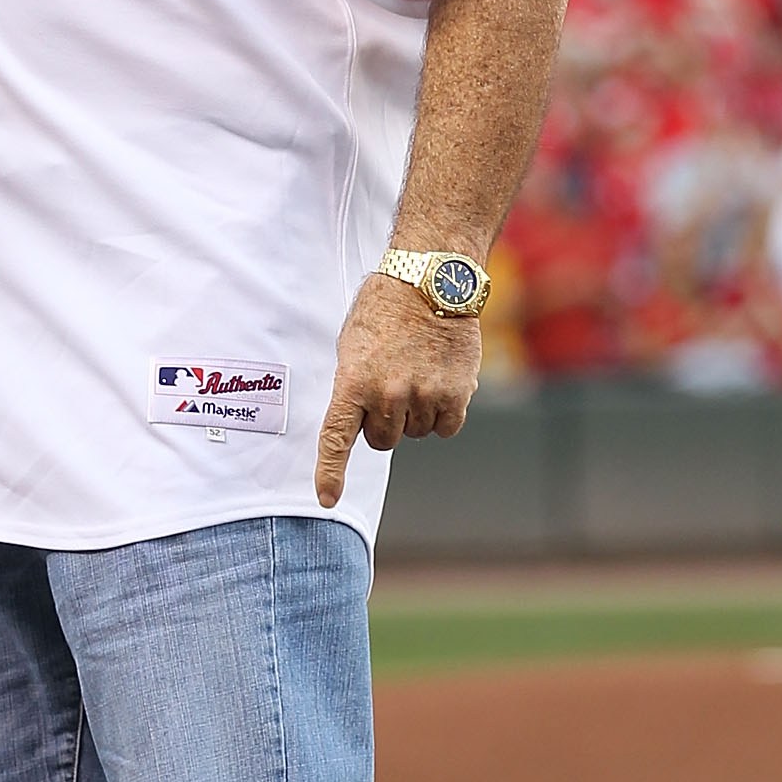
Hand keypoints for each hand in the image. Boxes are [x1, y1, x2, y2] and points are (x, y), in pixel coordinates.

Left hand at [314, 270, 481, 507]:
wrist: (430, 281)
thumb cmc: (385, 309)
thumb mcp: (352, 346)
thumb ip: (354, 387)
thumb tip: (360, 422)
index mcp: (353, 383)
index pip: (336, 439)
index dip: (330, 473)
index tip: (327, 500)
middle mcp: (387, 395)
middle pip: (382, 440)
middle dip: (384, 422)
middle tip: (391, 385)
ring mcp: (423, 397)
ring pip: (416, 434)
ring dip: (416, 413)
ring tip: (417, 371)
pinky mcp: (455, 395)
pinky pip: (446, 428)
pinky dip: (443, 413)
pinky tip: (440, 381)